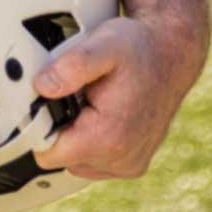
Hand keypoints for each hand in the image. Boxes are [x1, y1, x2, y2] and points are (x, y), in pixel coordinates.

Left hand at [30, 13, 206, 179]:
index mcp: (108, 138)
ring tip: (90, 106)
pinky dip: (90, 143)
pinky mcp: (133, 165)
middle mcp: (122, 159)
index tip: (51, 103)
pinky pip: (93, 163)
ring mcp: (129, 165)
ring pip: (75, 163)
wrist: (171, 56)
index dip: (40, 127)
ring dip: (75, 137)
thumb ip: (70, 66)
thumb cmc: (138, 49)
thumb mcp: (103, 45)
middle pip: (60, 158)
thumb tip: (43, 87)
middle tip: (76, 98)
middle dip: (59, 130)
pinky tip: (101, 118)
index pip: (46, 153)